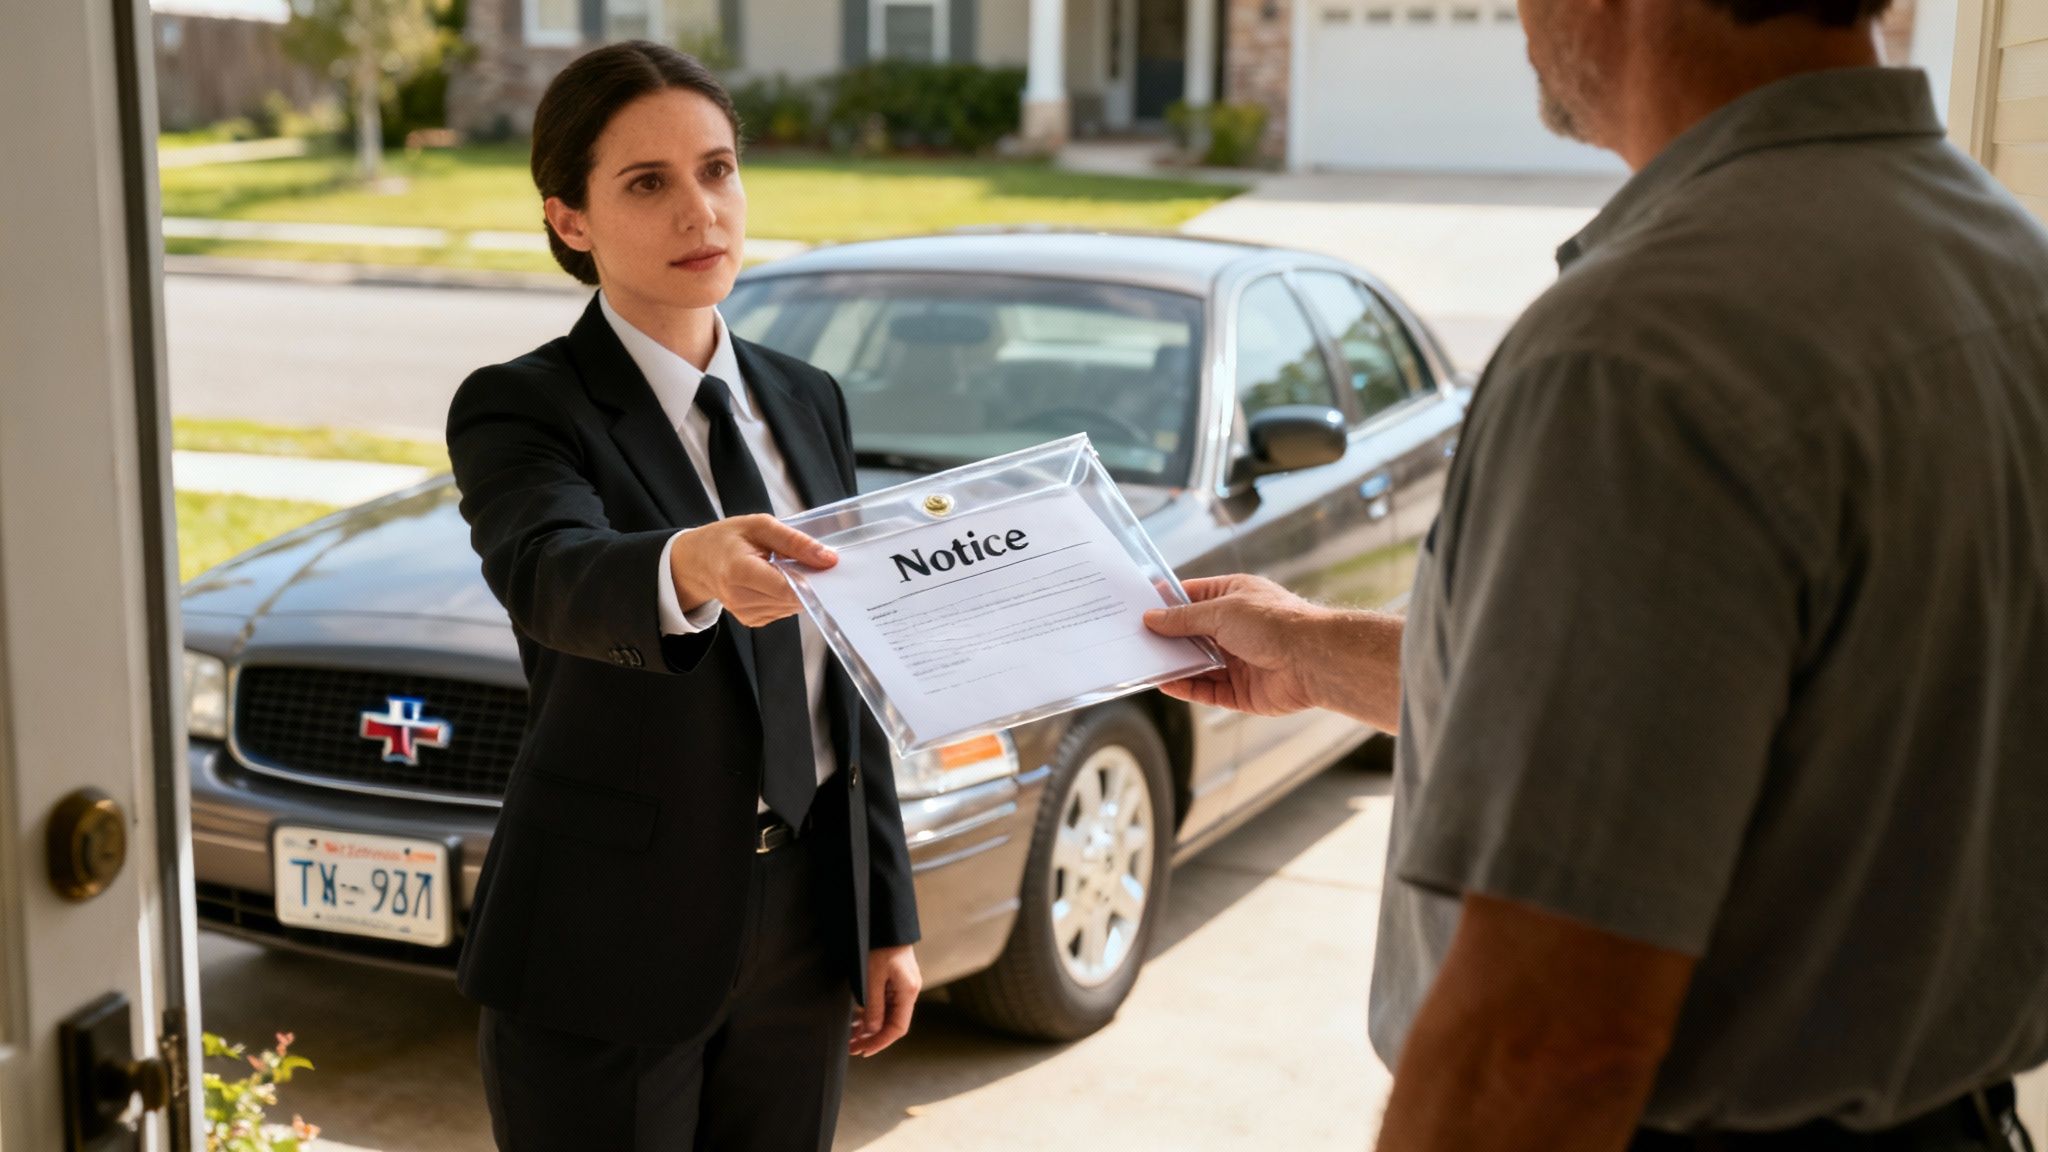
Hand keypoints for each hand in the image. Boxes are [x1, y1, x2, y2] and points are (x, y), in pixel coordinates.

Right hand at [668, 514, 834, 627]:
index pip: (787, 588)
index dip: (810, 579)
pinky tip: (775, 580)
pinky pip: (783, 610)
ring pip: (791, 606)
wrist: (699, 561)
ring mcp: (745, 613)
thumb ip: (795, 541)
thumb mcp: (760, 526)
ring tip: (782, 568)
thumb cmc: (727, 539)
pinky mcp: (752, 620)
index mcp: (739, 571)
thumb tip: (828, 558)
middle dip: (806, 582)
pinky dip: (786, 596)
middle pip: (792, 599)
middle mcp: (740, 598)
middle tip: (802, 561)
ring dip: (796, 589)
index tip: (823, 566)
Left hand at [850, 945, 919, 1056]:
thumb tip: (872, 1031)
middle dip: (872, 1038)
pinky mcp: (894, 982)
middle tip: (852, 1047)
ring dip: (869, 1028)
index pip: (897, 1028)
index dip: (880, 1042)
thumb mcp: (872, 977)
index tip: (863, 1050)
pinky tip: (856, 1021)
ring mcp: (902, 987)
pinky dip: (871, 1014)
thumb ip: (873, 1006)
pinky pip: (884, 1004)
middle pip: (892, 1024)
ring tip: (850, 1037)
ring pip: (887, 1016)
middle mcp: (908, 992)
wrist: (884, 922)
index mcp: (908, 992)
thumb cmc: (879, 946)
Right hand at [1143, 575, 1326, 715]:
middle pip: (1192, 634)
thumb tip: (1153, 618)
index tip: (1138, 608)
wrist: (1314, 660)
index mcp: (1235, 598)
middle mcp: (1236, 629)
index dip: (1167, 603)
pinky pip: (1208, 690)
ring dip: (1173, 664)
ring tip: (1144, 663)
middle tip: (1134, 639)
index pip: (1193, 597)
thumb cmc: (1275, 623)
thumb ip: (1185, 618)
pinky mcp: (1242, 691)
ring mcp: (1239, 661)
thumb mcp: (1221, 611)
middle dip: (1166, 637)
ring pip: (1197, 664)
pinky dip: (1186, 687)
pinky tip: (1166, 683)